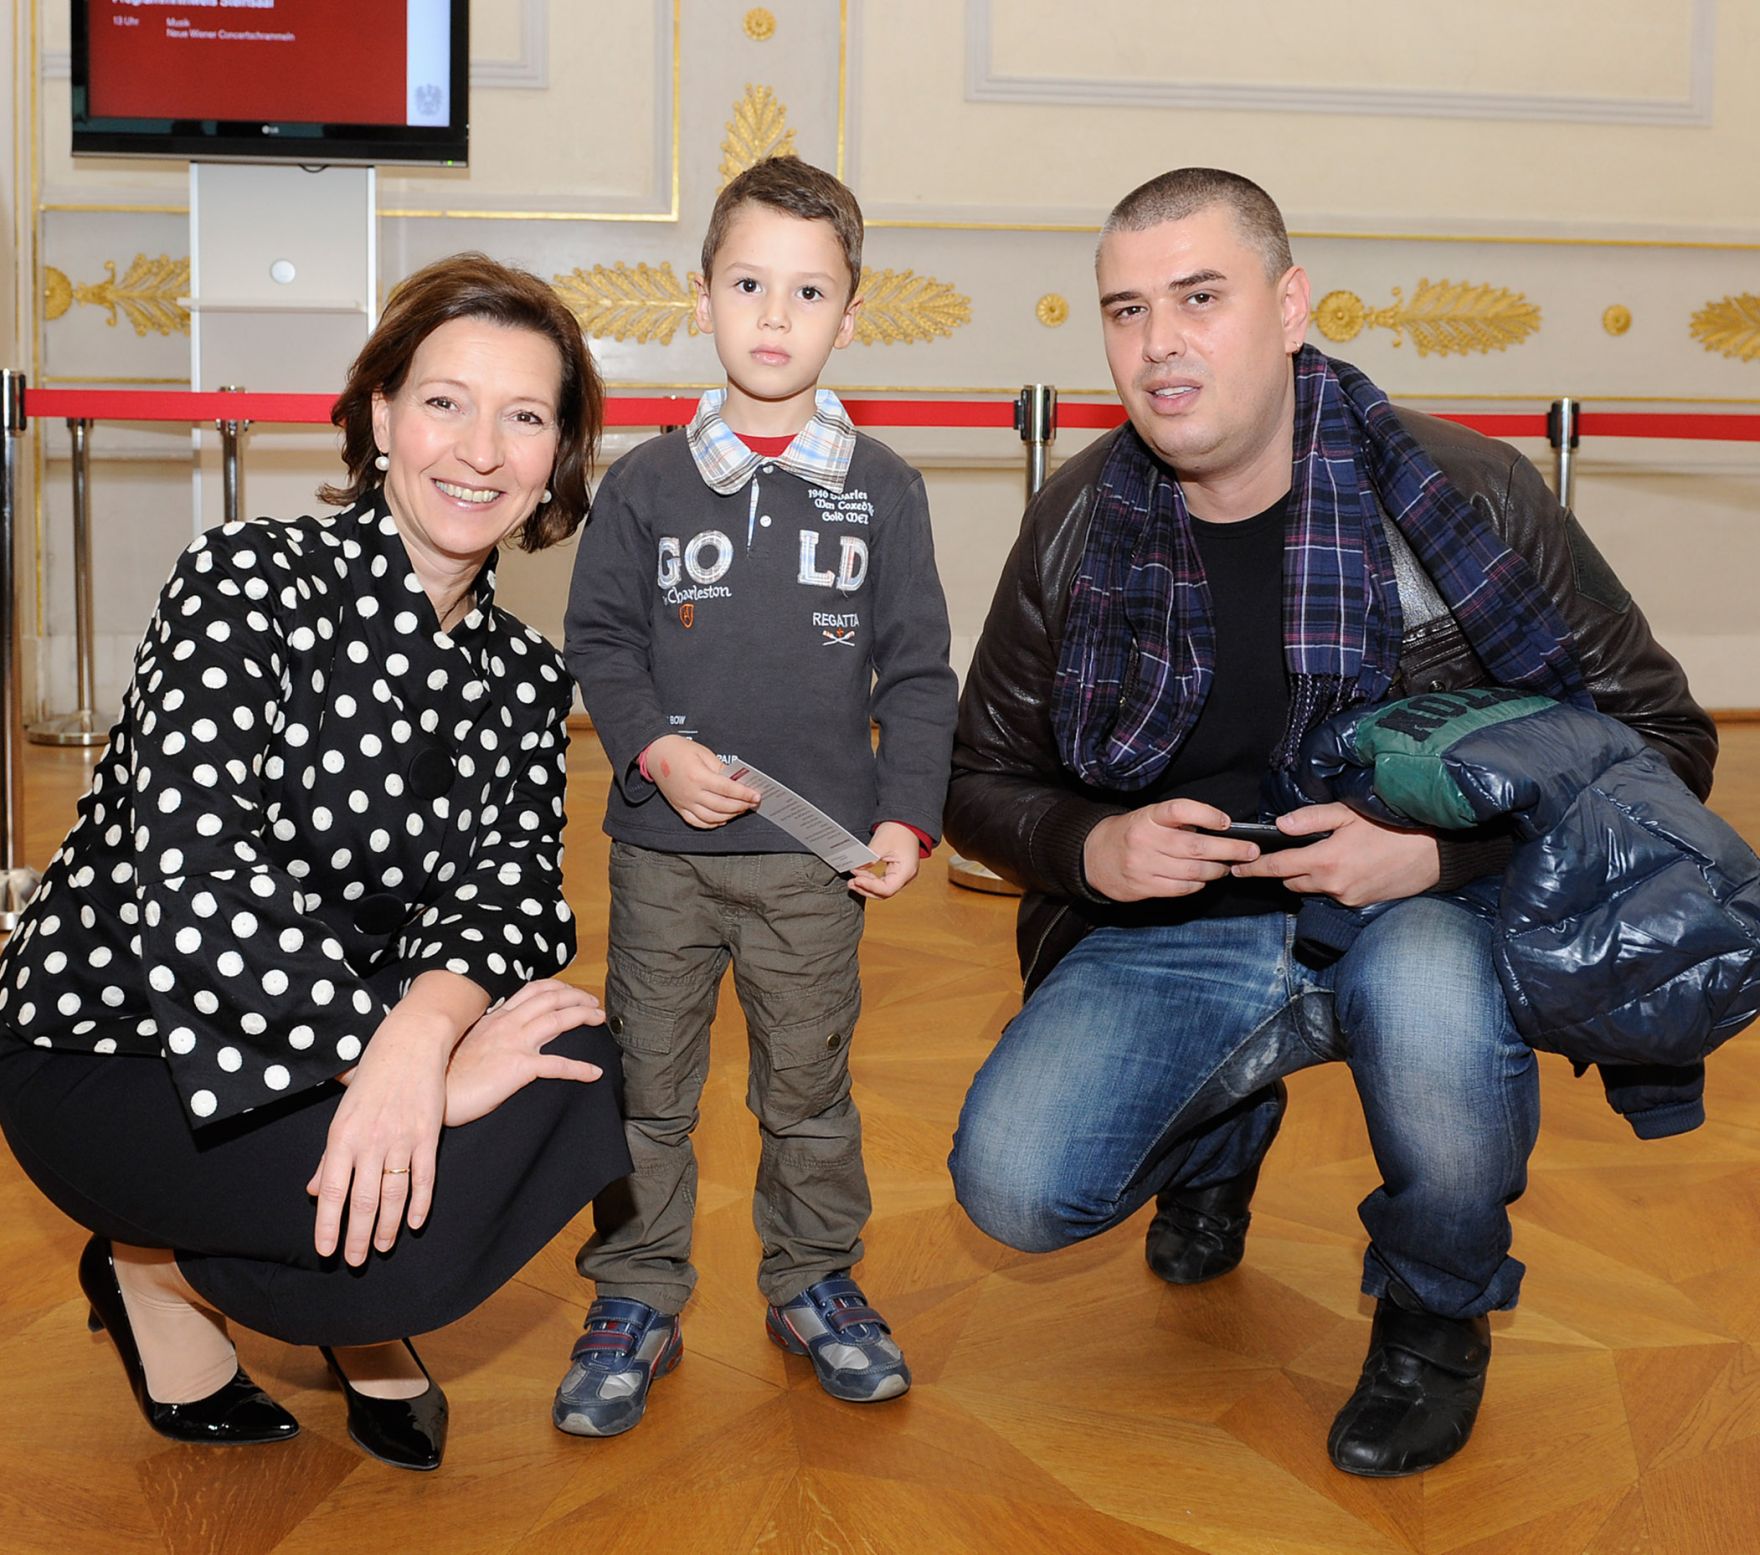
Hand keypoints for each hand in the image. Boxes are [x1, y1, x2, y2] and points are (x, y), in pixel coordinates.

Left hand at [306, 1007, 451, 1265]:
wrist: (410, 1044)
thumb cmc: (371, 1079)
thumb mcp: (342, 1115)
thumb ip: (330, 1158)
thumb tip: (316, 1193)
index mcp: (342, 1136)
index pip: (333, 1191)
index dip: (329, 1225)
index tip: (327, 1251)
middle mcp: (371, 1141)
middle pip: (363, 1200)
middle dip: (357, 1236)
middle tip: (356, 1261)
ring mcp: (402, 1138)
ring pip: (393, 1195)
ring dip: (387, 1226)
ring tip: (381, 1248)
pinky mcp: (428, 1134)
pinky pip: (424, 1177)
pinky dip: (420, 1203)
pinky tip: (415, 1223)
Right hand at [443, 978, 606, 1126]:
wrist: (432, 1092)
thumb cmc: (444, 1075)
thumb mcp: (467, 1043)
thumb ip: (487, 1034)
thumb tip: (500, 1037)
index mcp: (495, 1018)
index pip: (532, 991)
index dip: (556, 988)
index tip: (570, 992)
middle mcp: (507, 1024)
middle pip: (551, 998)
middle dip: (577, 996)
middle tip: (593, 1002)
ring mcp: (514, 1043)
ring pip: (559, 1019)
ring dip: (584, 1015)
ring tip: (599, 1019)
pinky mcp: (519, 1067)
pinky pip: (558, 1065)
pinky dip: (580, 1068)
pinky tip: (594, 1073)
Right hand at [646, 735, 759, 828]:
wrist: (655, 753)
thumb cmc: (679, 750)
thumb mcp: (704, 753)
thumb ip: (721, 768)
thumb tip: (736, 780)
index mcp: (698, 776)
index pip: (727, 789)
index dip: (744, 794)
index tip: (756, 796)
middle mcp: (691, 793)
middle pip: (722, 806)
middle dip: (741, 806)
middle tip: (751, 803)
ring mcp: (684, 803)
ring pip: (712, 817)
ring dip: (729, 816)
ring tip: (739, 810)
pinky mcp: (679, 808)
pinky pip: (697, 822)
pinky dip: (712, 824)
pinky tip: (721, 820)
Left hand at [849, 822, 921, 899]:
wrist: (905, 823)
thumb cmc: (898, 830)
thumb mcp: (881, 843)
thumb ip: (868, 858)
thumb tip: (856, 868)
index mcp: (906, 871)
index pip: (887, 889)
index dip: (870, 887)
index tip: (857, 879)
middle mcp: (905, 876)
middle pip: (884, 892)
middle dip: (866, 889)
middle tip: (851, 882)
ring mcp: (901, 875)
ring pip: (882, 889)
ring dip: (866, 886)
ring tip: (852, 881)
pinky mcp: (895, 872)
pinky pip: (882, 882)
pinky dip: (870, 880)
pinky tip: (860, 876)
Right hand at [1081, 797, 1257, 901]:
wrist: (1094, 856)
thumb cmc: (1132, 833)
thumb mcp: (1149, 817)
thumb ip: (1179, 822)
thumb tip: (1221, 830)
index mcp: (1148, 817)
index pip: (1180, 810)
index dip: (1206, 814)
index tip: (1227, 822)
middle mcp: (1145, 840)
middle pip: (1196, 846)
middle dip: (1230, 850)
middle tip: (1250, 851)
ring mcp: (1144, 865)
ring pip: (1193, 871)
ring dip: (1217, 870)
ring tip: (1227, 866)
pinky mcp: (1144, 886)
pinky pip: (1181, 888)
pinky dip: (1199, 884)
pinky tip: (1204, 878)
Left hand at [1230, 802, 1440, 906]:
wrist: (1434, 852)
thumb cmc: (1392, 825)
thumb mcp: (1349, 813)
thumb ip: (1311, 818)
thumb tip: (1280, 825)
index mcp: (1325, 860)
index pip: (1277, 868)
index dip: (1253, 868)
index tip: (1235, 868)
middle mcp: (1332, 885)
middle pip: (1290, 882)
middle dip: (1283, 870)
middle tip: (1282, 853)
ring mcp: (1346, 898)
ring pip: (1311, 889)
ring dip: (1307, 876)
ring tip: (1320, 855)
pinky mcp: (1359, 904)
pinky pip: (1332, 894)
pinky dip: (1329, 882)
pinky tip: (1344, 865)